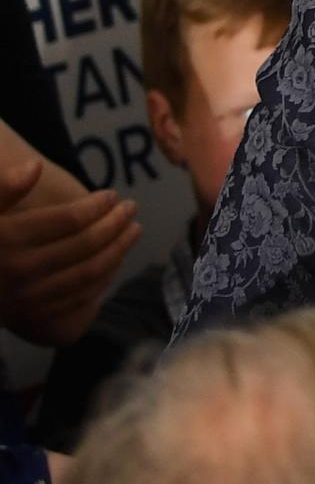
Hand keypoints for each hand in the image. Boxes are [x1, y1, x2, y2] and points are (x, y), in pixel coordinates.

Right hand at [0, 157, 139, 345]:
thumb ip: (5, 188)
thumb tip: (35, 166)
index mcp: (7, 239)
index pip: (68, 219)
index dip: (97, 205)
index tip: (113, 195)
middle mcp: (19, 270)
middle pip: (85, 245)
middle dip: (115, 224)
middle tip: (132, 208)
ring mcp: (28, 298)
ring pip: (89, 272)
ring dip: (119, 249)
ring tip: (134, 229)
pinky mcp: (36, 318)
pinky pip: (82, 296)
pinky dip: (105, 276)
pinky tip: (116, 259)